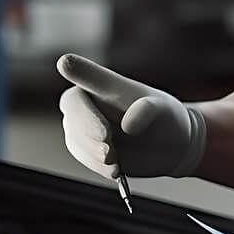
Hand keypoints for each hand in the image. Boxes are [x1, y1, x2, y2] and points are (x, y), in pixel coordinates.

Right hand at [57, 53, 206, 179]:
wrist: (169, 145)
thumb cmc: (164, 116)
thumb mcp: (161, 108)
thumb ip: (147, 110)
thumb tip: (127, 125)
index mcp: (100, 83)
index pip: (82, 74)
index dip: (74, 70)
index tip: (64, 62)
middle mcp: (86, 103)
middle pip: (74, 114)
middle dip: (88, 131)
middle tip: (108, 149)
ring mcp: (83, 128)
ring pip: (76, 140)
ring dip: (94, 153)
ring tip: (116, 163)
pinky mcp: (88, 150)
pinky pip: (86, 159)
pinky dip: (99, 167)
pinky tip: (116, 171)